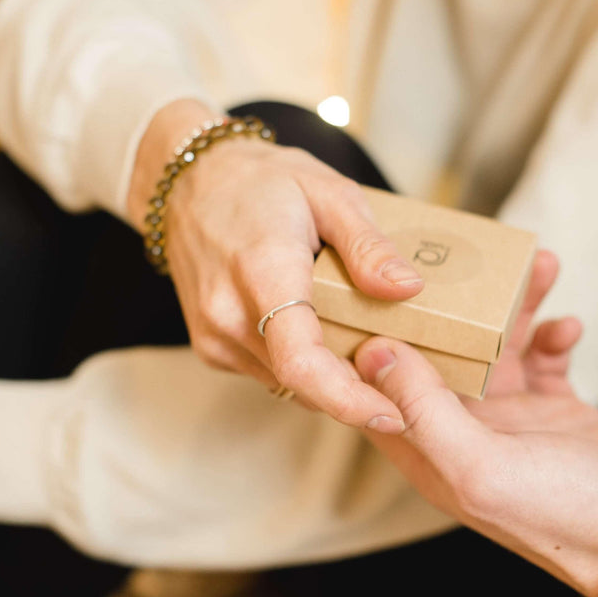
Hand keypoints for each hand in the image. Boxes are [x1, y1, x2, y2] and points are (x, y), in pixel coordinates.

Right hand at [127, 100, 424, 431]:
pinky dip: (303, 368)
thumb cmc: (262, 182)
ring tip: (363, 346)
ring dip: (330, 379)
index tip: (391, 415)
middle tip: (400, 378)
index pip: (301, 360)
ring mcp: (214, 335)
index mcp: (263, 271)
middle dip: (356, 391)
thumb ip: (367, 245)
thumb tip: (408, 289)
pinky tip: (321, 334)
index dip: (347, 399)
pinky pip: (270, 373)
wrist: (189, 183)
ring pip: (289, 384)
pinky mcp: (211, 347)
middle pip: (303, 382)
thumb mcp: (329, 192)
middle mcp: (229, 314)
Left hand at [354, 252, 597, 596]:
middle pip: (439, 356)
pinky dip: (553, 336)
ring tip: (538, 267)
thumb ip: (424, 410)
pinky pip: (543, 359)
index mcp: (432, 454)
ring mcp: (512, 423)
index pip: (380, 390)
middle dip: (450, 305)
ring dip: (514, 308)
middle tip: (465, 254)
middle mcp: (464, 436)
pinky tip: (569, 327)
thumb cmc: (565, 515)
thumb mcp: (482, 464)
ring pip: (496, 348)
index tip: (372, 283)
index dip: (371, 339)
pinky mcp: (556, 413)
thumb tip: (374, 352)